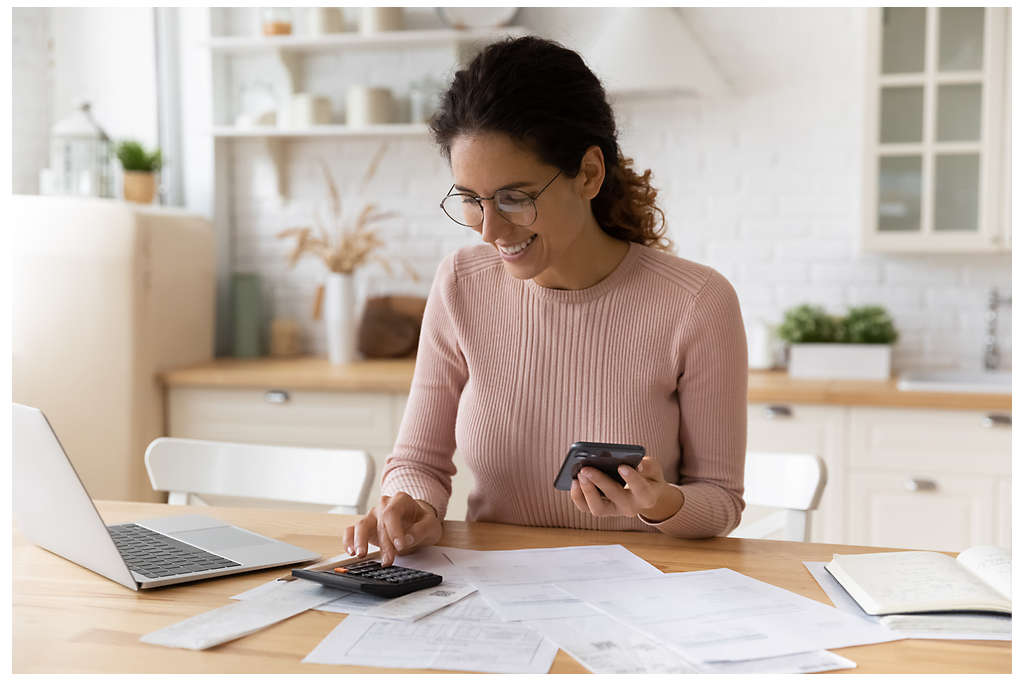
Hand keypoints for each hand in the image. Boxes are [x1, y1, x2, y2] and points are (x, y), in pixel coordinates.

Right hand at [342, 492, 442, 565]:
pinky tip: (351, 551)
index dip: (394, 530)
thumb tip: (407, 539)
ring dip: (360, 541)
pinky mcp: (365, 527)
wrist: (417, 522)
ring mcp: (372, 516)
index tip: (400, 546)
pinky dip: (349, 541)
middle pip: (379, 522)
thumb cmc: (422, 521)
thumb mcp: (431, 525)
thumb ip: (421, 530)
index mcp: (400, 500)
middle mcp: (383, 505)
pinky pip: (351, 531)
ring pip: (361, 525)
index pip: (392, 513)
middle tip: (388, 560)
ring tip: (361, 555)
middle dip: (383, 543)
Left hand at [569, 455, 683, 521]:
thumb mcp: (652, 468)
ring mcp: (614, 511)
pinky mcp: (601, 510)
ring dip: (586, 491)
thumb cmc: (647, 476)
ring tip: (579, 474)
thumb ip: (645, 465)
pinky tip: (574, 480)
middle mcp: (630, 507)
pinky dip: (578, 495)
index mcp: (647, 496)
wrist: (644, 493)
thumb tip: (630, 462)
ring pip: (598, 508)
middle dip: (600, 482)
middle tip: (586, 468)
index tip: (622, 466)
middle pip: (615, 497)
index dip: (632, 479)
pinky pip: (586, 507)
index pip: (641, 490)